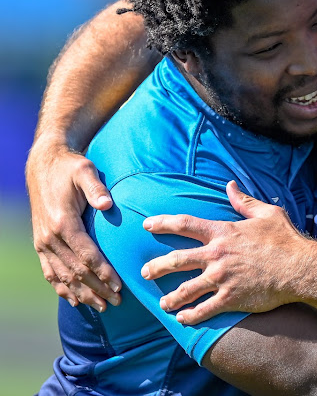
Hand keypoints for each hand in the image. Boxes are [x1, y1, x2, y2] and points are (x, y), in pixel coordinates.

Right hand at [26, 140, 120, 309]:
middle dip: (97, 289)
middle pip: (75, 271)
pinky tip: (74, 299)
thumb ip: (96, 188)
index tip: (120, 285)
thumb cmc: (70, 167)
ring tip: (101, 307)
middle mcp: (49, 237)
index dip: (103, 272)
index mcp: (63, 222)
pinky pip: (50, 272)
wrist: (43, 165)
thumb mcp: (85, 170)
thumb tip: (107, 205)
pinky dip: (61, 288)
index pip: (86, 255)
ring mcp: (42, 242)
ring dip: (81, 294)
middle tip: (117, 302)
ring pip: (62, 276)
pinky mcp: (40, 243)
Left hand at [141, 180, 311, 323]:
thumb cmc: (284, 239)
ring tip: (162, 303)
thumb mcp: (266, 214)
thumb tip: (230, 186)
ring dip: (170, 297)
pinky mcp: (231, 298)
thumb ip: (244, 201)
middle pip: (176, 259)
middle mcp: (217, 255)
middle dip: (156, 267)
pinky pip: (204, 310)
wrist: (300, 267)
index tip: (147, 225)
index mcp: (223, 232)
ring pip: (185, 289)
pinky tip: (183, 319)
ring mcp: (222, 278)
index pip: (185, 224)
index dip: (163, 223)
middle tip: (145, 272)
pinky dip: (190, 316)